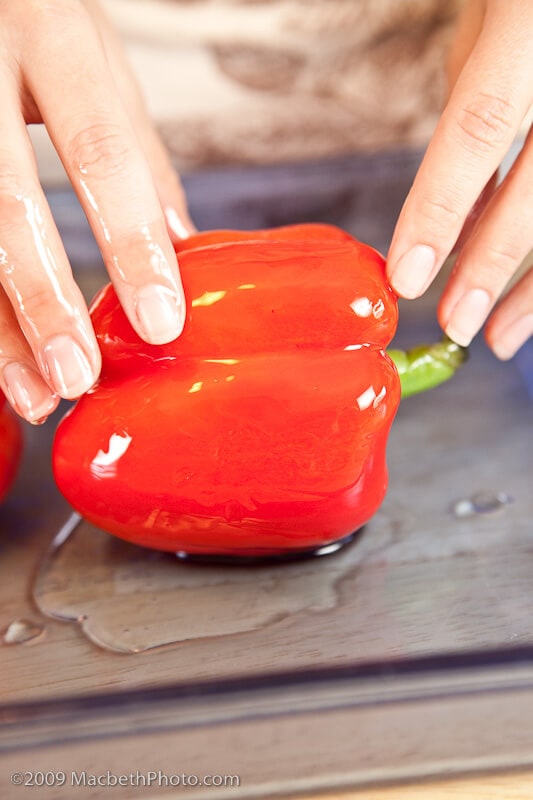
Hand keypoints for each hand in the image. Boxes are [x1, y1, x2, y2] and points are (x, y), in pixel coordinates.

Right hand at [0, 0, 193, 423]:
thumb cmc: (32, 17)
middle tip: (79, 378)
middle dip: (44, 302)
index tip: (162, 322)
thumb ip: (133, 147)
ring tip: (32, 393)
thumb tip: (181, 242)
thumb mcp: (93, 58)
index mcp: (51, 32)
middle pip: (5, 199)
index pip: (102, 151)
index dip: (131, 243)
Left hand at [386, 0, 532, 359]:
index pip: (482, 125)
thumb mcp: (490, 17)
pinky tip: (531, 292)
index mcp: (532, 20)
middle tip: (457, 326)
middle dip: (495, 267)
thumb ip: (475, 98)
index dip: (441, 208)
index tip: (408, 278)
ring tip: (502, 335)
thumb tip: (457, 199)